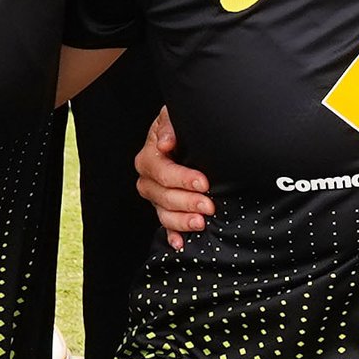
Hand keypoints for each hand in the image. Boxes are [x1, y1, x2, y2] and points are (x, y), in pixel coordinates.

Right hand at [132, 109, 215, 246]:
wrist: (195, 136)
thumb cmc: (185, 125)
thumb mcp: (176, 115)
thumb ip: (169, 125)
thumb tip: (164, 143)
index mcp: (151, 155)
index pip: (160, 170)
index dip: (180, 178)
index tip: (203, 182)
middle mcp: (150, 178)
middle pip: (161, 195)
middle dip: (186, 202)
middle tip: (209, 205)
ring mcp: (158, 195)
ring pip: (163, 213)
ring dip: (181, 221)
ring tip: (201, 223)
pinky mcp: (167, 208)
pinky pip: (166, 225)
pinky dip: (173, 235)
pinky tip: (181, 243)